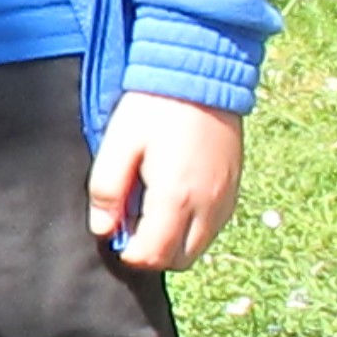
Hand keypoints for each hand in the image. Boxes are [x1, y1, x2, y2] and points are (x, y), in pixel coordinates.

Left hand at [88, 93, 242, 270]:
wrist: (201, 76)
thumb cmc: (154, 108)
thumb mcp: (118, 144)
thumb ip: (107, 190)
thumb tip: (103, 229)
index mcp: (176, 198)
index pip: (153, 256)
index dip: (128, 253)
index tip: (114, 229)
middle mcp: (208, 206)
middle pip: (179, 260)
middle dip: (152, 253)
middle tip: (130, 222)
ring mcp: (226, 199)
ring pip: (199, 247)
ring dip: (173, 242)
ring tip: (149, 209)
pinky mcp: (234, 189)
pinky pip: (213, 227)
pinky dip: (192, 228)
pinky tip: (173, 200)